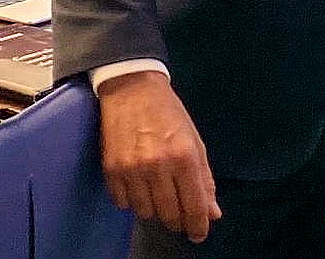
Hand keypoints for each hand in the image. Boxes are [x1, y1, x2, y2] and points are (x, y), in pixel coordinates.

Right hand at [97, 71, 221, 241]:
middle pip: (169, 214)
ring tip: (159, 190)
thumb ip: (204, 178)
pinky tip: (140, 184)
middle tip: (180, 214)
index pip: (194, 204)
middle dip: (178, 219)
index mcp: (184, 156)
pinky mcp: (112, 172)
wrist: (132, 90)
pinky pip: (124, 204)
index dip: (198, 224)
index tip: (200, 233)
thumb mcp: (194, 140)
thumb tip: (213, 212)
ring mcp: (132, 171)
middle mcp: (158, 166)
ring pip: (146, 212)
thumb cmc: (169, 114)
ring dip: (155, 208)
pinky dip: (134, 200)